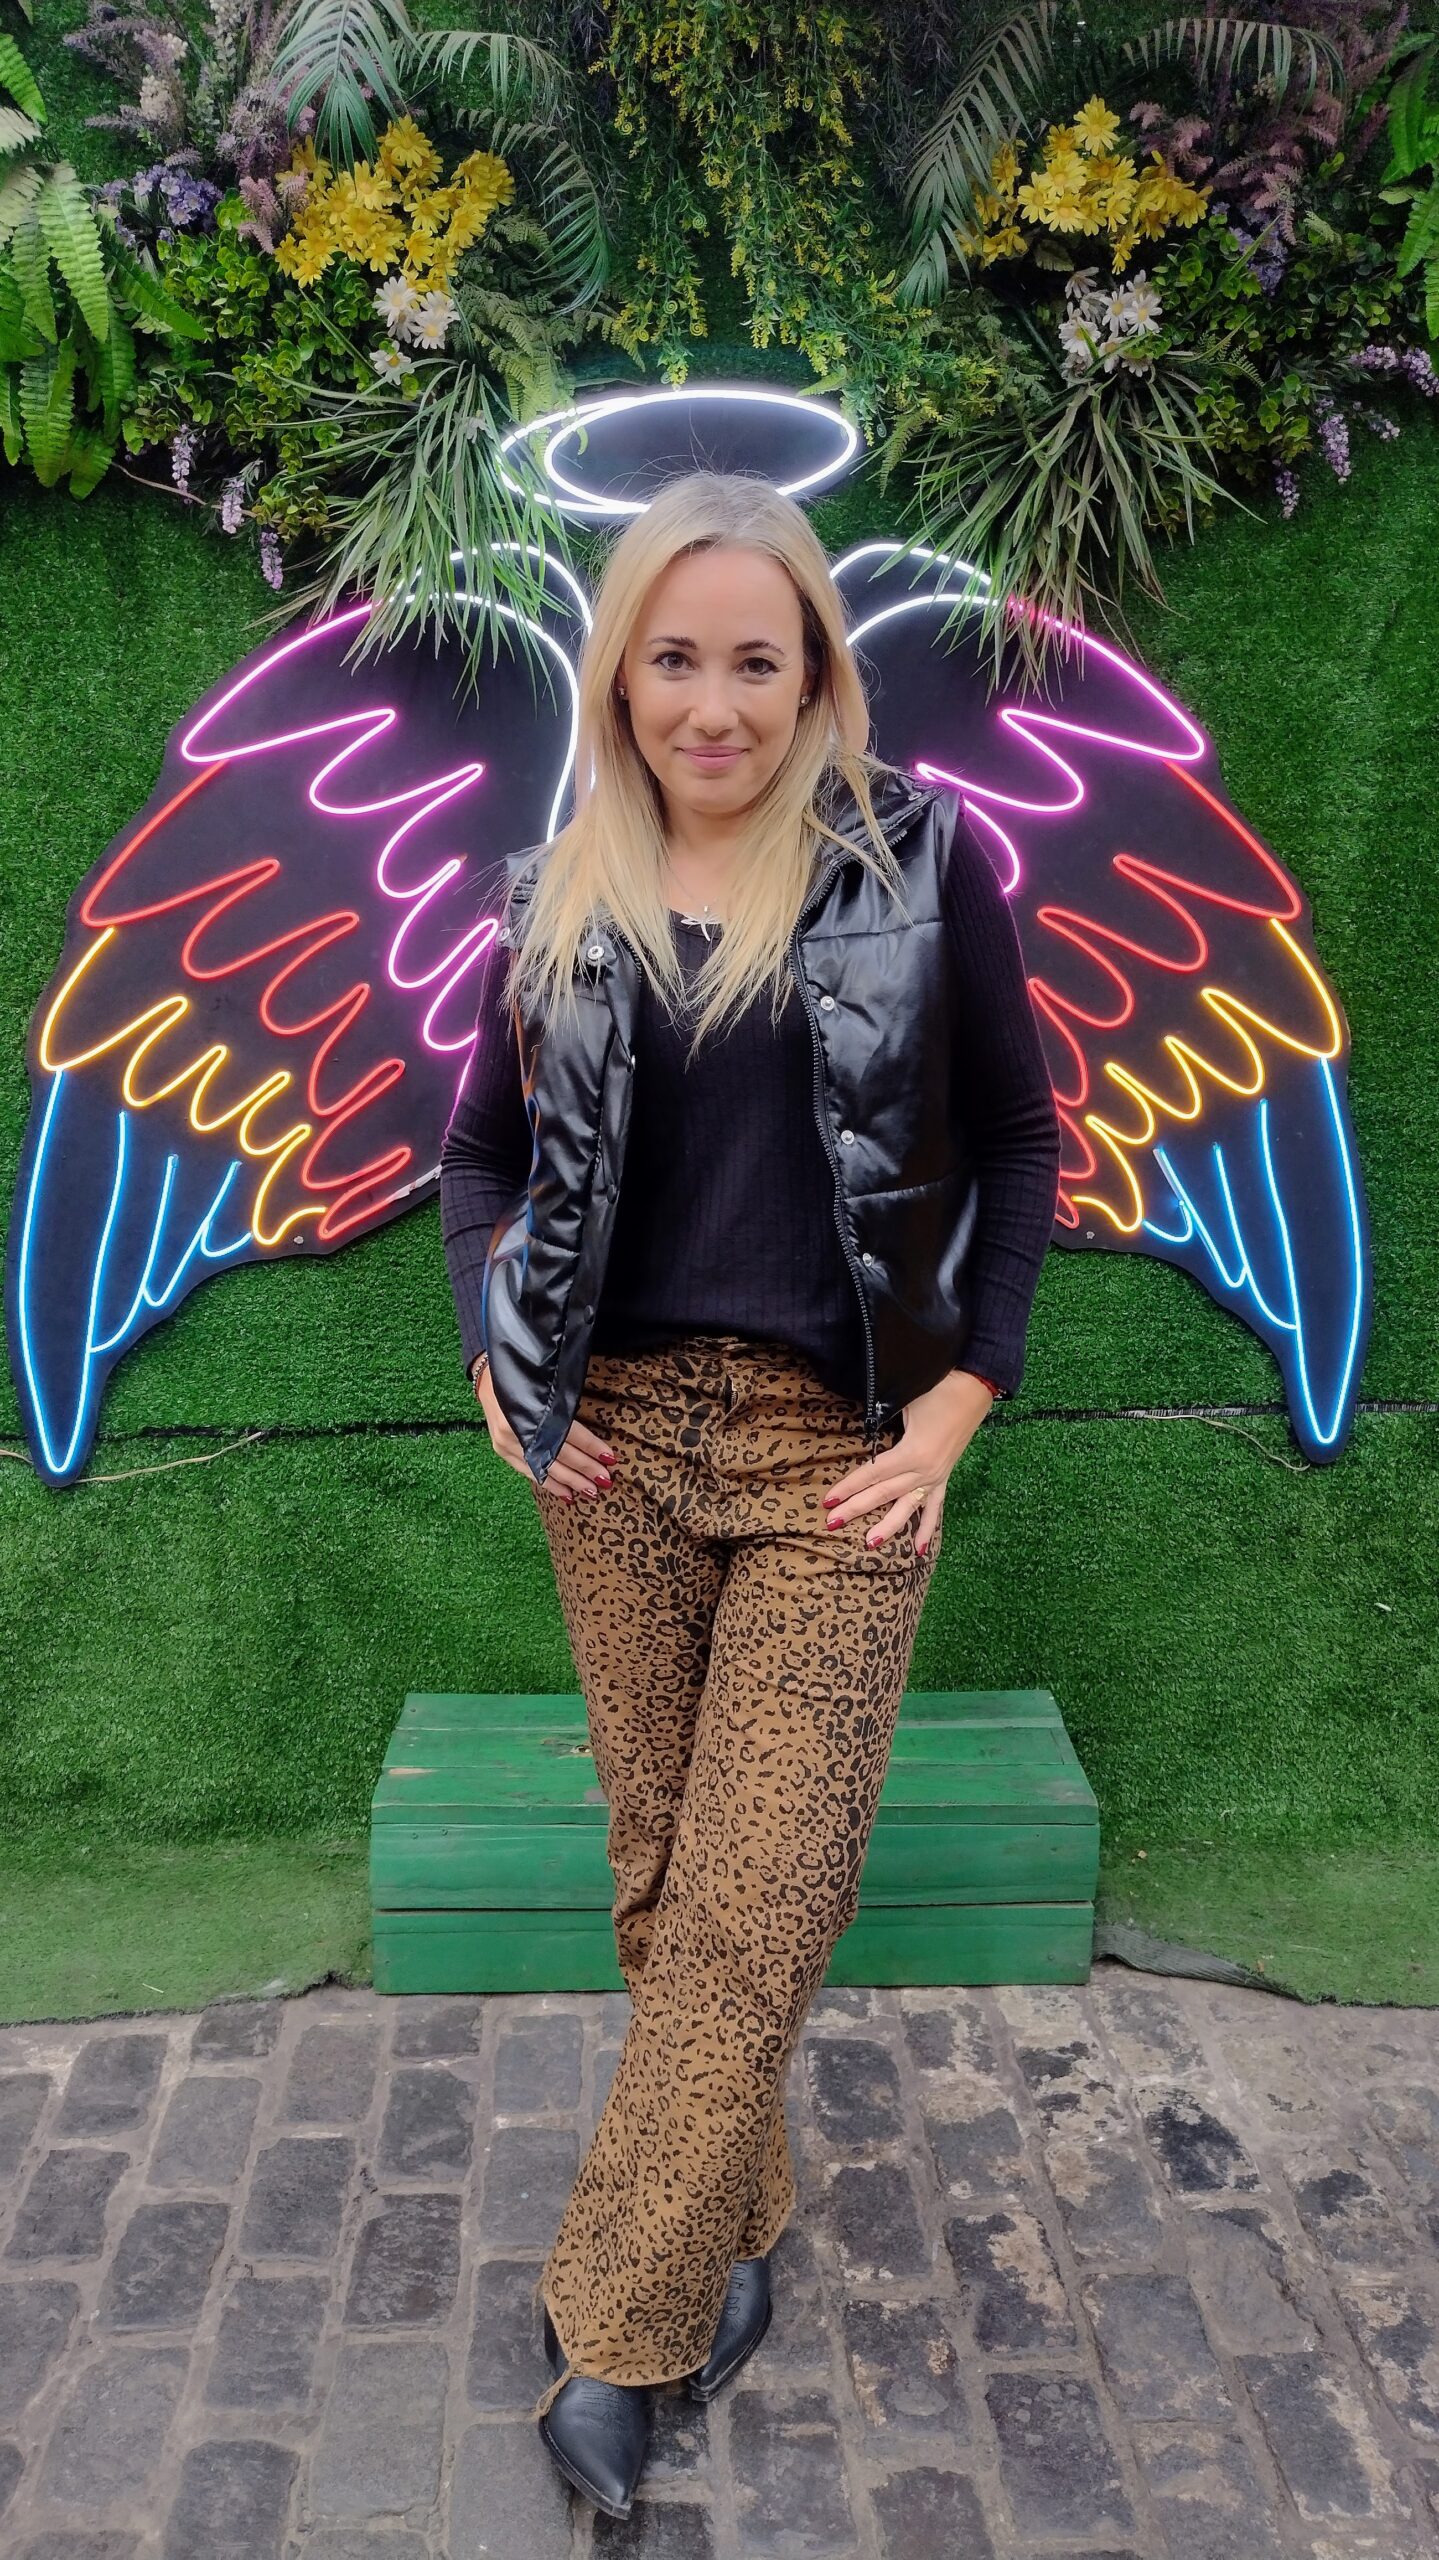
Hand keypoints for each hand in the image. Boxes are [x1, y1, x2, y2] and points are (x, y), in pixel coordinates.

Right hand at [475, 1358, 614, 1502]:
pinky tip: (565, 1494)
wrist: (487, 1374)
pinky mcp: (501, 1449)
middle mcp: (517, 1425)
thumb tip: (594, 1433)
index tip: (610, 1458)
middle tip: (605, 1480)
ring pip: (543, 1467)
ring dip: (570, 1481)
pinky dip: (548, 1484)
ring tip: (590, 1492)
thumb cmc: (525, 1375)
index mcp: (532, 1404)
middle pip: (558, 1453)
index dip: (590, 1446)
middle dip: (584, 1468)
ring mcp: (505, 1439)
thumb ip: (565, 1406)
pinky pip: (528, 1472)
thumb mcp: (548, 1384)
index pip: (568, 1431)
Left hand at [822, 1370, 994, 1552]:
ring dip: (888, 1526)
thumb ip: (882, 1419)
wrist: (974, 1388)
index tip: (828, 1500)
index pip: (873, 1474)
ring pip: (907, 1506)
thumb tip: (861, 1430)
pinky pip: (934, 1507)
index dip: (849, 1487)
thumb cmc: (937, 1389)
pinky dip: (927, 1528)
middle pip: (884, 1493)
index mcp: (913, 1453)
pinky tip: (920, 1549)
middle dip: (856, 1508)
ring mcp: (937, 1476)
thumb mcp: (905, 1401)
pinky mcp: (944, 1477)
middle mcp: (925, 1471)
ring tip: (870, 1543)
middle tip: (832, 1523)